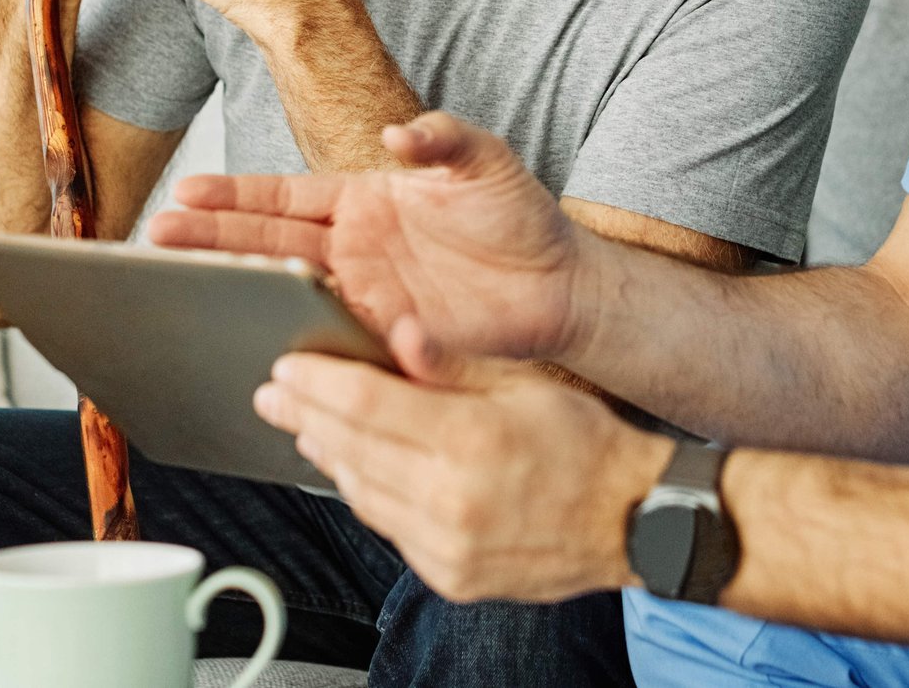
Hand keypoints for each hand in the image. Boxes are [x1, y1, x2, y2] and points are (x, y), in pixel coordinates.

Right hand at [148, 112, 590, 364]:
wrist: (562, 282)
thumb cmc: (520, 214)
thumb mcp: (483, 159)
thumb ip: (441, 138)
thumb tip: (398, 133)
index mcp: (365, 199)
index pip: (286, 194)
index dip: (236, 194)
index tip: (186, 191)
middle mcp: (353, 247)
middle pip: (267, 238)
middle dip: (210, 236)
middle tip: (156, 235)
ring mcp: (365, 293)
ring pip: (286, 287)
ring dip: (237, 284)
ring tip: (182, 280)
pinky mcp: (386, 335)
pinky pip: (334, 336)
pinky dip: (300, 335)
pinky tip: (258, 336)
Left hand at [257, 317, 670, 602]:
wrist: (634, 518)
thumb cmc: (587, 443)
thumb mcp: (527, 383)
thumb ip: (456, 363)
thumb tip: (398, 333)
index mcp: (471, 441)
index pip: (368, 405)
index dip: (319, 384)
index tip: (287, 370)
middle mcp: (452, 500)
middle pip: (352, 451)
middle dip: (305, 418)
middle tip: (273, 395)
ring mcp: (448, 547)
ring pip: (361, 495)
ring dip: (328, 457)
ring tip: (306, 428)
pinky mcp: (450, 576)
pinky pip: (389, 529)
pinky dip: (366, 496)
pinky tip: (356, 471)